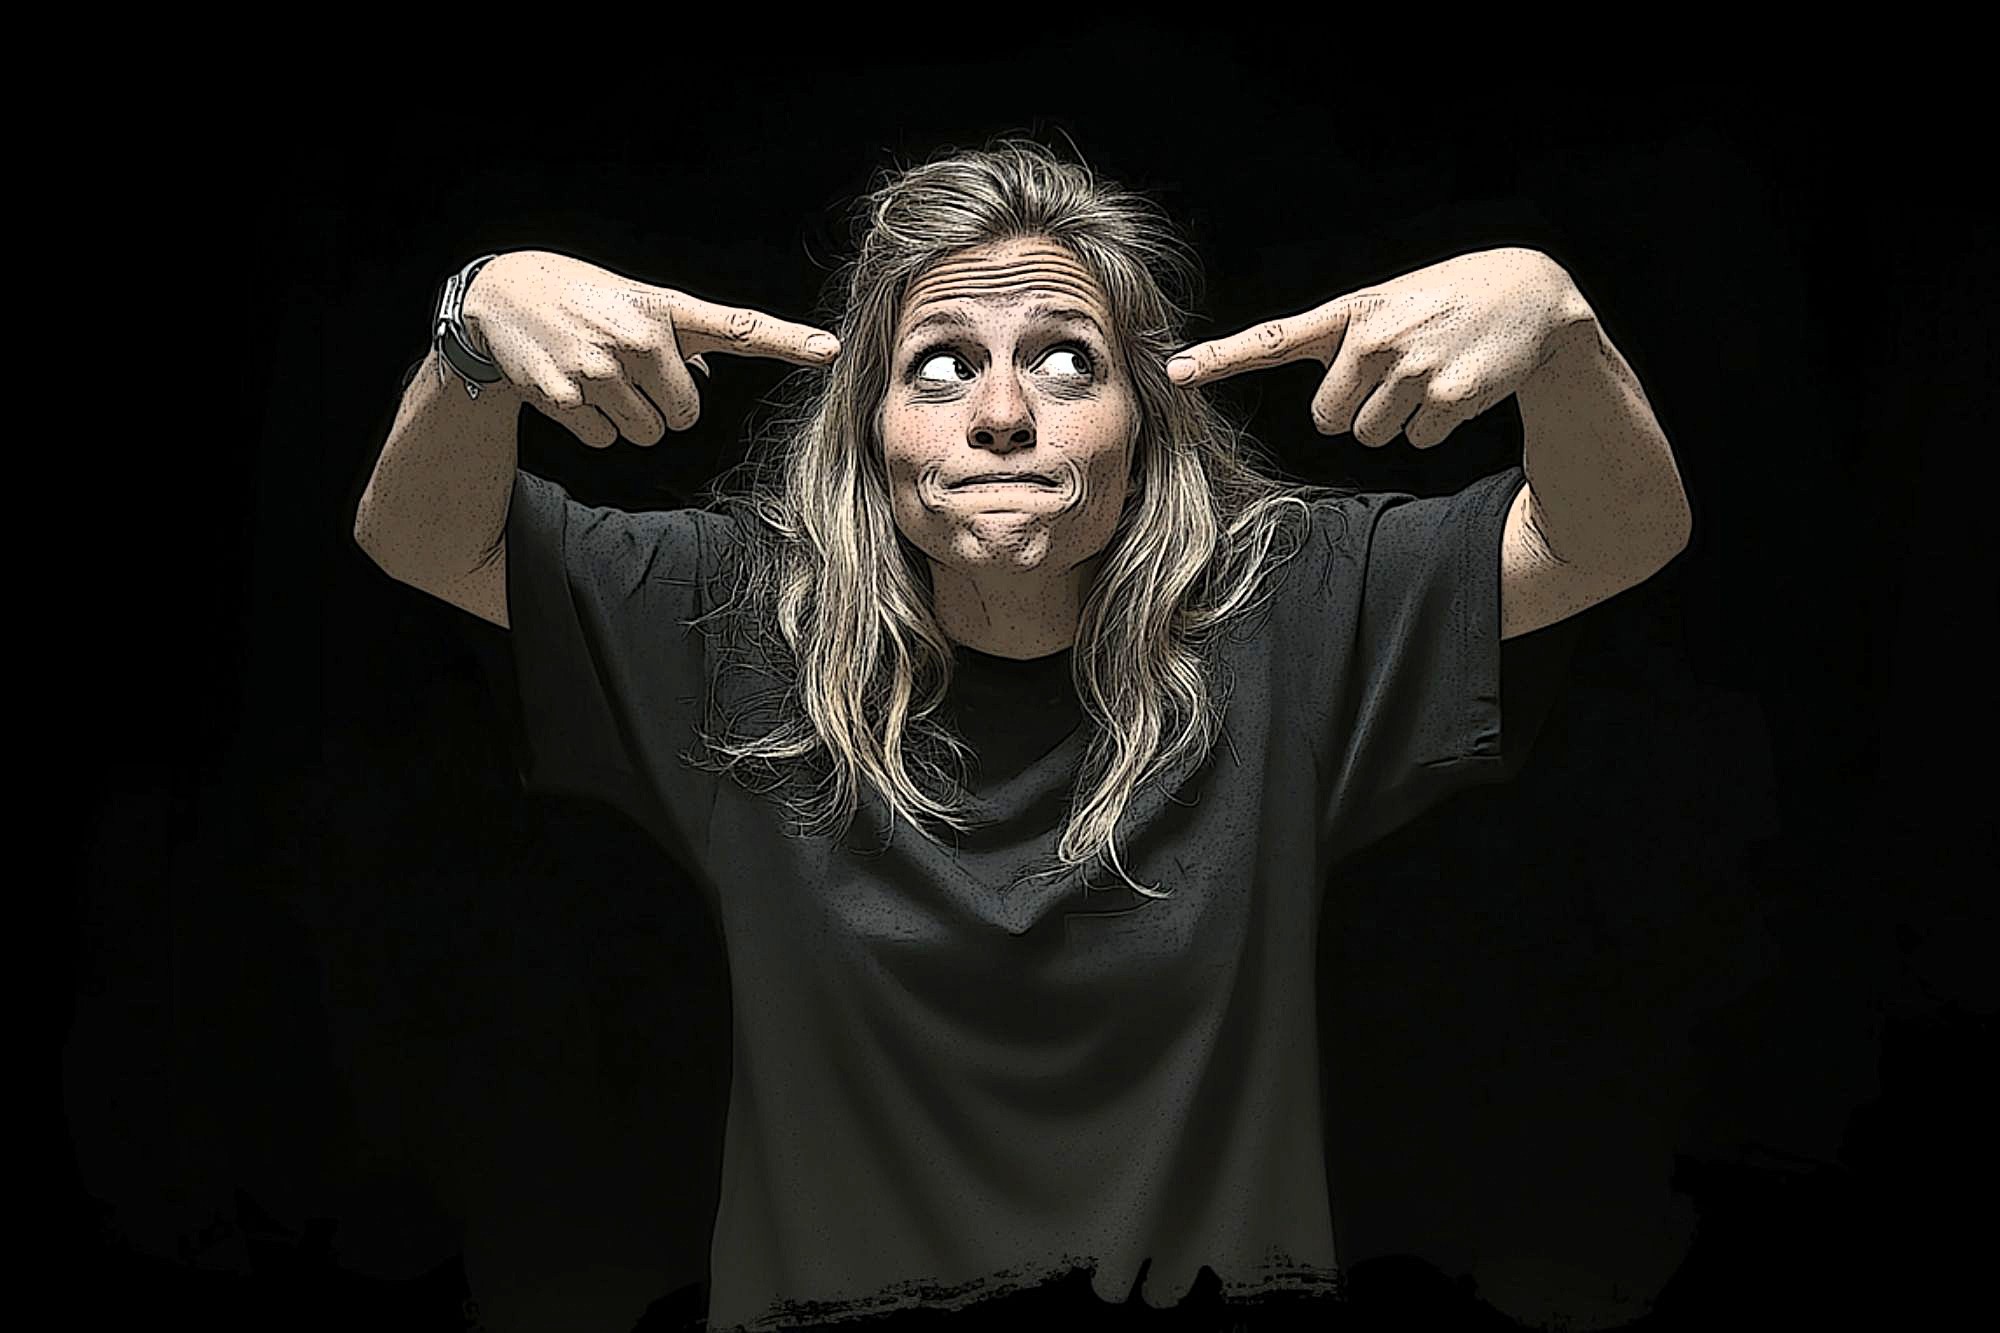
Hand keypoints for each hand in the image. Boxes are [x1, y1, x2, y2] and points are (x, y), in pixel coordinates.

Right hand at [460, 250, 841, 448]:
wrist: (499, 296)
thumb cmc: (583, 300)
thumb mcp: (634, 303)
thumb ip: (676, 341)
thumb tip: (698, 385)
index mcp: (665, 308)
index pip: (739, 327)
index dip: (787, 341)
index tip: (828, 351)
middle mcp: (639, 337)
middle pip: (686, 415)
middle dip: (663, 405)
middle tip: (629, 372)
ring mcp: (601, 368)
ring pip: (647, 433)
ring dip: (628, 418)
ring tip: (599, 376)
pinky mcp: (567, 396)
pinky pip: (605, 439)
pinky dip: (592, 425)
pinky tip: (573, 388)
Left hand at [1163, 247, 1594, 447]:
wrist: (1531, 295)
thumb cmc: (1444, 304)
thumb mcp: (1388, 306)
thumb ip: (1343, 343)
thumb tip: (1319, 411)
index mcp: (1350, 312)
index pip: (1272, 337)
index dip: (1221, 359)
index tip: (1174, 372)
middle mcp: (1372, 338)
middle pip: (1327, 419)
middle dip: (1356, 409)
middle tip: (1395, 374)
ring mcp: (1411, 367)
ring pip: (1370, 436)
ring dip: (1397, 418)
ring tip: (1430, 373)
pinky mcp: (1448, 395)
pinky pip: (1417, 440)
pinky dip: (1436, 424)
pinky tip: (1458, 383)